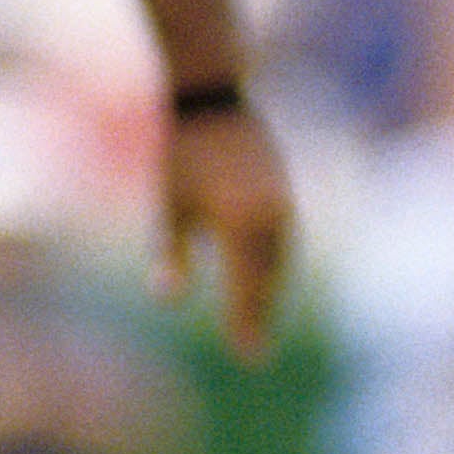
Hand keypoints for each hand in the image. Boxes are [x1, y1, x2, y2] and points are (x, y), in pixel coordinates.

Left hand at [159, 100, 293, 360]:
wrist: (212, 97)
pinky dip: (277, 263)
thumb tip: (169, 301)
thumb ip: (171, 254)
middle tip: (252, 350)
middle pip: (270, 277)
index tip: (247, 356)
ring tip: (261, 317)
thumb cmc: (182, 151)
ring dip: (272, 289)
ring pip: (282, 259)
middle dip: (261, 313)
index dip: (247, 323)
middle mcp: (271, 215)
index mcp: (242, 222)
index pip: (248, 286)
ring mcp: (283, 201)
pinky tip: (266, 274)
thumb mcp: (169, 205)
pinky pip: (285, 238)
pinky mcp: (284, 189)